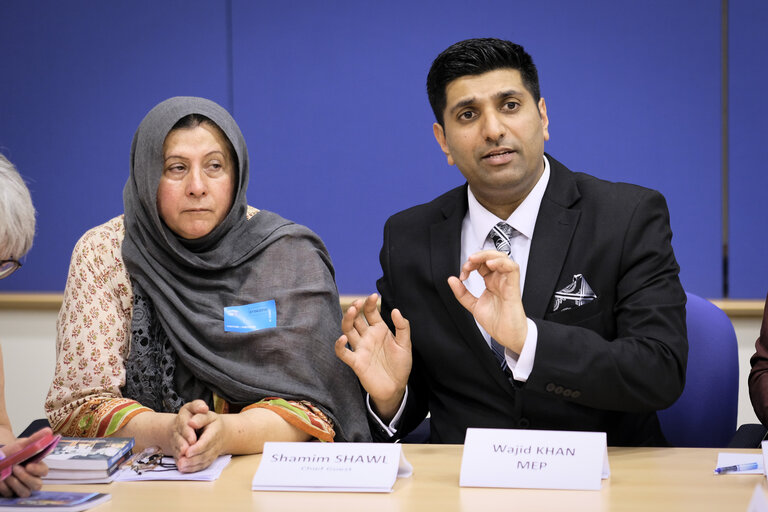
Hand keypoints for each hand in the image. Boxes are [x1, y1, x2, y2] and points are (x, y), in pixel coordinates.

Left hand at [0, 428, 50, 497]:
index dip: (38, 470)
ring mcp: (21, 487)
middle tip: (15, 468)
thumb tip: (49, 431)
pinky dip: (4, 487)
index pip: (44, 471)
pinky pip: (11, 494)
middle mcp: (31, 479)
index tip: (28, 466)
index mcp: (37, 466)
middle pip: (37, 485)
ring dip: (15, 483)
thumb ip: (35, 439)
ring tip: (6, 474)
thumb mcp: (22, 444)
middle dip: (25, 478)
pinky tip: (0, 480)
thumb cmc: (12, 451)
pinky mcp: (11, 493)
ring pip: (25, 492)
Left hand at [172, 400, 224, 472]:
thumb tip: (191, 423)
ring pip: (204, 462)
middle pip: (205, 454)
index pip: (207, 441)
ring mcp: (214, 453)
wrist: (223, 431)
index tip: (187, 452)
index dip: (197, 448)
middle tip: (180, 462)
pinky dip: (193, 469)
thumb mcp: (206, 414)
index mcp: (215, 431)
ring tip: (180, 466)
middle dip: (192, 459)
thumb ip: (199, 417)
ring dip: (192, 466)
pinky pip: (203, 466)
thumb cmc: (211, 421)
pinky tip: (184, 469)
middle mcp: (216, 444)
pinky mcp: (210, 459)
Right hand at [334, 293, 411, 420]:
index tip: (374, 296)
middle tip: (358, 302)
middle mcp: (367, 336)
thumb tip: (396, 310)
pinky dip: (340, 346)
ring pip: (348, 330)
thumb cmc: (400, 365)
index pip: (370, 312)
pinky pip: (344, 353)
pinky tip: (343, 339)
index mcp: (379, 330)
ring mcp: (360, 348)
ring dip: (347, 320)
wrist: (396, 388)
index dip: (370, 303)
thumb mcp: (405, 344)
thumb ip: (402, 327)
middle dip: (355, 308)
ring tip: (351, 311)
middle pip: (356, 318)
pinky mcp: (356, 362)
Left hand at [447, 250, 527, 352]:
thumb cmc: (497, 322)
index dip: (470, 264)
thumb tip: (452, 280)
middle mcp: (499, 280)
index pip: (482, 263)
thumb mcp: (473, 305)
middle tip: (468, 264)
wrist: (507, 337)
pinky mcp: (513, 287)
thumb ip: (462, 293)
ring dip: (488, 255)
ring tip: (475, 260)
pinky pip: (512, 268)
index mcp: (491, 282)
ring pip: (502, 258)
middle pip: (492, 256)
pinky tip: (490, 264)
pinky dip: (501, 262)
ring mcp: (507, 282)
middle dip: (478, 256)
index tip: (462, 274)